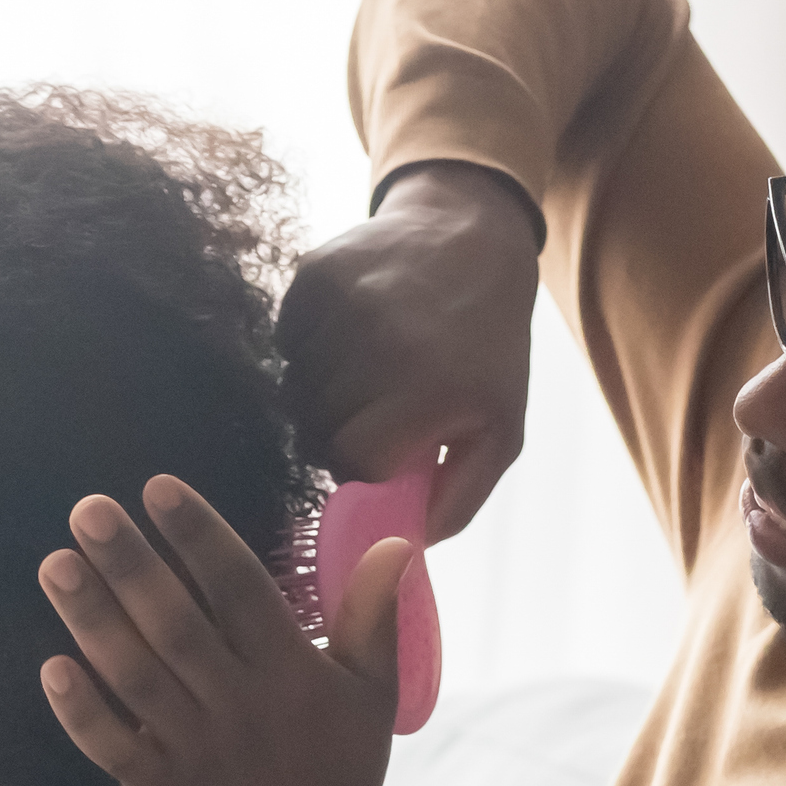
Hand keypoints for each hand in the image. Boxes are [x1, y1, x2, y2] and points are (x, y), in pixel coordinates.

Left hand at [41, 477, 416, 785]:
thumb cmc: (343, 777)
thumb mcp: (374, 697)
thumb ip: (377, 618)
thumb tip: (397, 544)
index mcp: (292, 675)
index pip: (241, 590)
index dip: (200, 537)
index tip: (158, 487)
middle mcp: (240, 706)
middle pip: (178, 623)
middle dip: (131, 563)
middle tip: (87, 508)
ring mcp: (196, 750)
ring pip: (137, 676)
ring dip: (94, 620)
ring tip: (56, 564)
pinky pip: (115, 746)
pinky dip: (82, 711)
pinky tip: (52, 666)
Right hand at [277, 162, 541, 537]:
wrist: (472, 239)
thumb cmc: (488, 350)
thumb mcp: (500, 431)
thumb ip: (458, 499)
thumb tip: (406, 546)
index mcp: (428, 390)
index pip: (350, 462)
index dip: (363, 466)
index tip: (385, 451)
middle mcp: (380, 345)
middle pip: (315, 429)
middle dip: (340, 433)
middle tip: (374, 413)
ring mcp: (343, 304)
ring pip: (294, 388)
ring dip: (322, 393)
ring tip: (366, 373)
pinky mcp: (314, 274)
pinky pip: (285, 340)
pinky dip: (307, 348)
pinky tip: (348, 338)